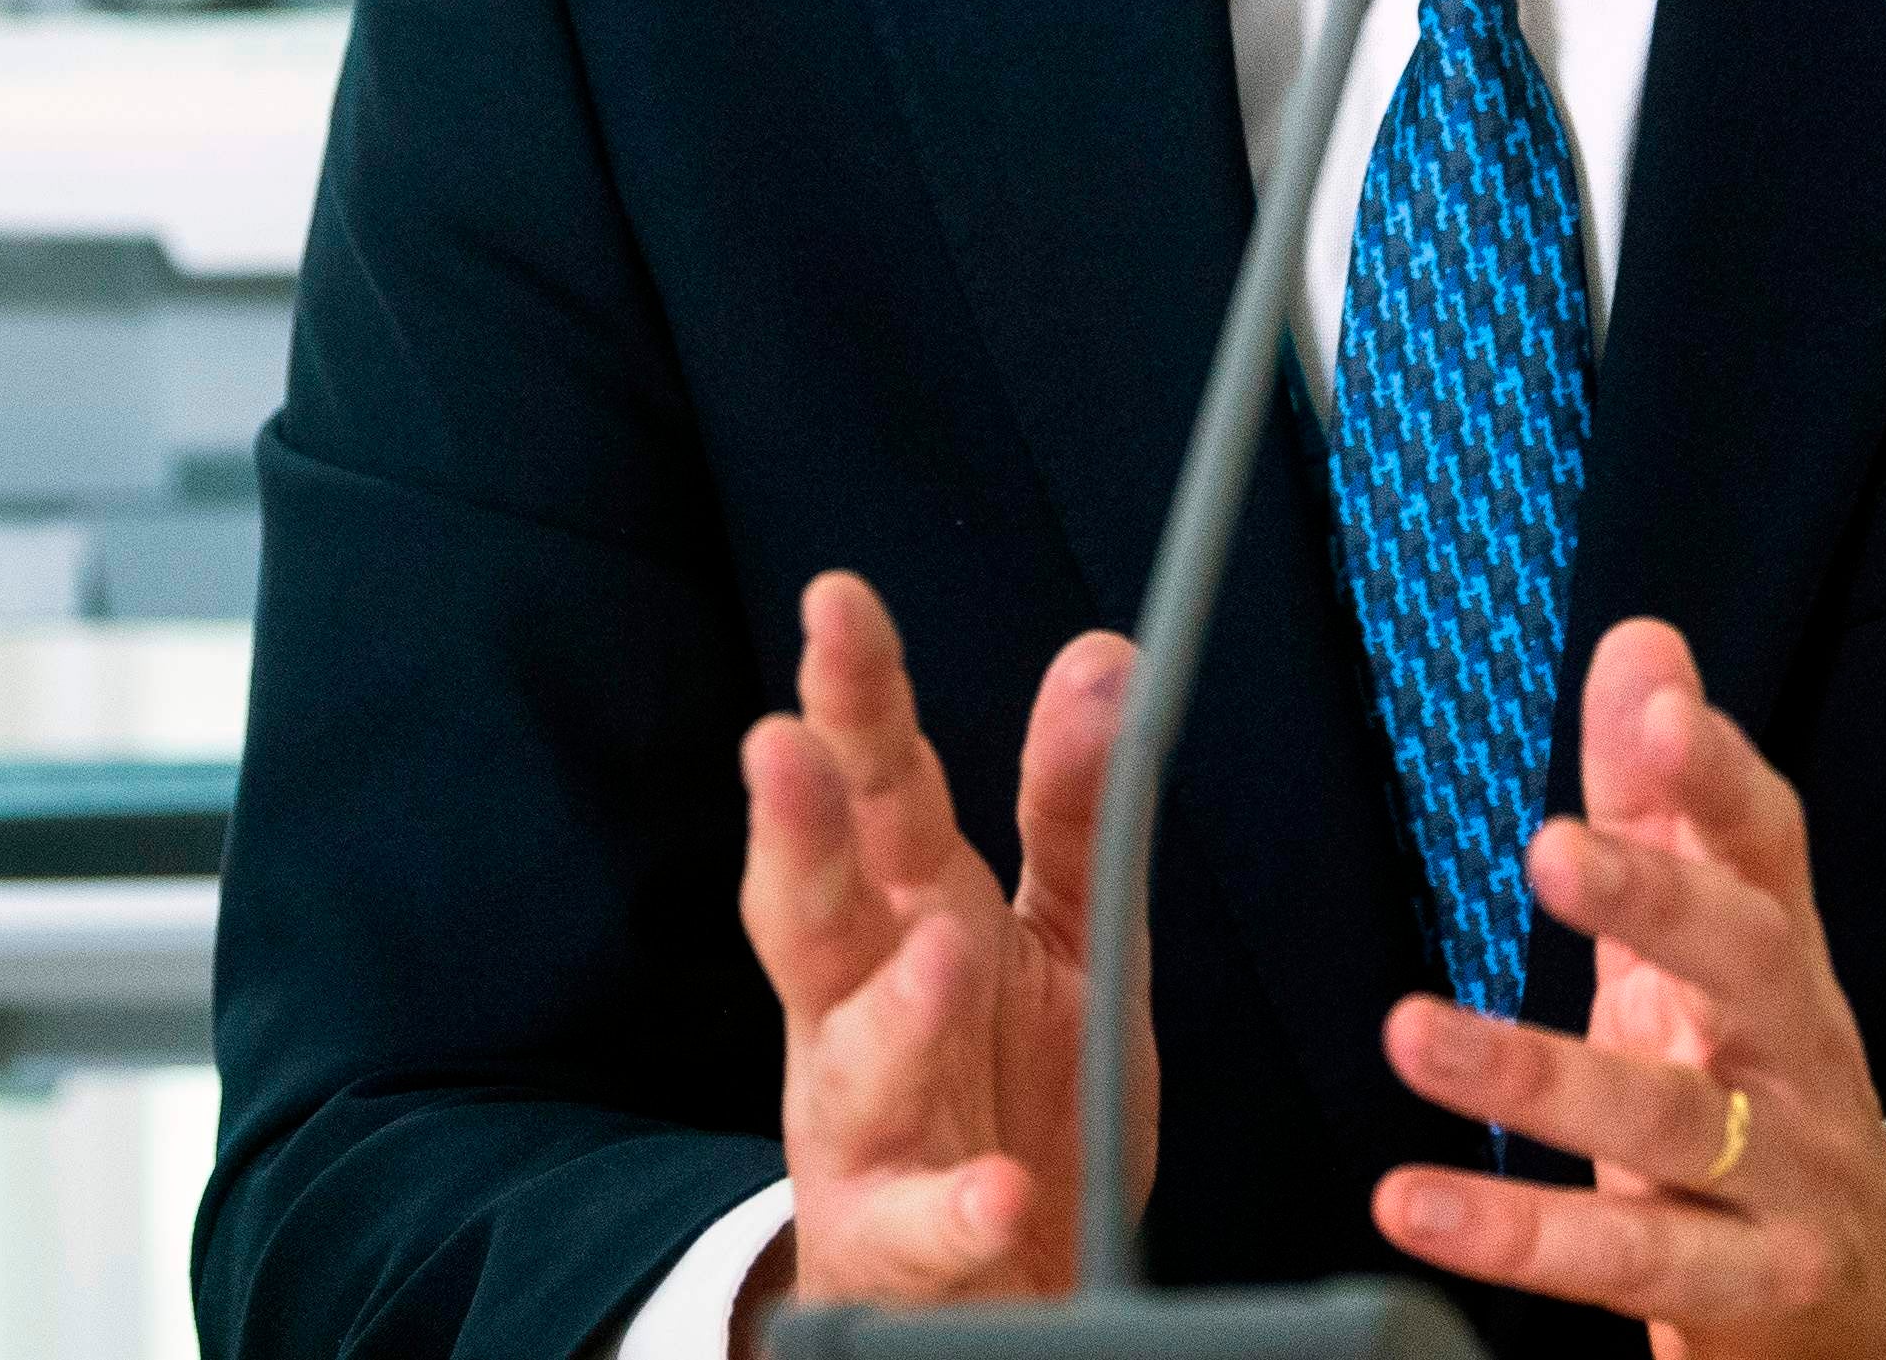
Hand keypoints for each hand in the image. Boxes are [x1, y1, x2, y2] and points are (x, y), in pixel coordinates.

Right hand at [735, 572, 1149, 1319]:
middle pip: (817, 904)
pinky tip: (996, 1188)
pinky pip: (926, 1226)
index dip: (856, 696)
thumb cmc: (1017, 1093)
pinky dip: (958, 1208)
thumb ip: (1077, 805)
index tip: (838, 599)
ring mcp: (865, 1125)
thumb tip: (1103, 651)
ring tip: (944, 952)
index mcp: (905, 912)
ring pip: (857, 1059)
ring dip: (898, 1009)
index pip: (876, 788)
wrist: (995, 1286)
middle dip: (796, 827)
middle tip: (781, 743)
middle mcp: (858, 1008)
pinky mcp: (896, 1244)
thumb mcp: (1067, 936)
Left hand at [1369, 617, 1885, 1357]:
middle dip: (1657, 898)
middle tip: (1551, 846)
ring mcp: (1780, 1174)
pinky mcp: (1745, 1289)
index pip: (1766, 842)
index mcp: (1779, 953)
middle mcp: (1792, 1053)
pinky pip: (1628, 1259)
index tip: (1658, 709)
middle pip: (1747, 960)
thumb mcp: (1708, 944)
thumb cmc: (1757, 1090)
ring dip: (1538, 1076)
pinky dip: (1518, 1237)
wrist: (1875, 1297)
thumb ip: (1661, 800)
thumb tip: (1640, 646)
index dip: (1718, 773)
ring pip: (1670, 1121)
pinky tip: (1417, 1204)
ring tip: (1414, 1031)